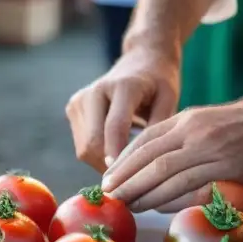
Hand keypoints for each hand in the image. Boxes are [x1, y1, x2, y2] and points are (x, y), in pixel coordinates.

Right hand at [66, 44, 179, 172]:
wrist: (141, 59)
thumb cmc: (159, 83)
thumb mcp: (169, 101)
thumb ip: (157, 129)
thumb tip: (144, 165)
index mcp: (122, 86)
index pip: (114, 128)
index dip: (119, 157)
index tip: (130, 181)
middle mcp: (94, 91)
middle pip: (92, 143)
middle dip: (110, 167)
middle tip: (132, 181)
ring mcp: (79, 100)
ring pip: (84, 149)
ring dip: (103, 164)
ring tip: (127, 166)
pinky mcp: (73, 109)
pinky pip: (82, 145)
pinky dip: (98, 156)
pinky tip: (117, 154)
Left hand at [101, 95, 242, 211]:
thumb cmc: (242, 126)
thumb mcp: (204, 121)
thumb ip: (180, 138)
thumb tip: (154, 163)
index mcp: (184, 120)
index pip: (144, 140)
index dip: (123, 160)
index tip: (109, 177)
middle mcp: (191, 132)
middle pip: (148, 157)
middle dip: (125, 178)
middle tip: (109, 195)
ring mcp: (207, 149)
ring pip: (163, 172)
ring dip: (141, 191)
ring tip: (125, 204)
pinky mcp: (223, 166)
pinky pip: (188, 184)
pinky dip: (167, 197)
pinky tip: (154, 207)